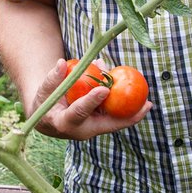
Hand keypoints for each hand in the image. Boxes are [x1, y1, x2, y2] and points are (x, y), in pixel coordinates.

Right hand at [29, 58, 151, 139]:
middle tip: (146, 105)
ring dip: (131, 111)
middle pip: (107, 125)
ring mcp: (92, 129)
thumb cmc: (44, 103)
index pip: (79, 112)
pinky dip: (126, 108)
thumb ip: (52, 78)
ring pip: (114, 120)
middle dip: (128, 118)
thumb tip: (61, 62)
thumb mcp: (44, 91)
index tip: (103, 89)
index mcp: (64, 123)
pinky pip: (114, 117)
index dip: (91, 101)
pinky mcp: (98, 125)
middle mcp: (82, 130)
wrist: (46, 120)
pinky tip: (140, 99)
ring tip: (148, 102)